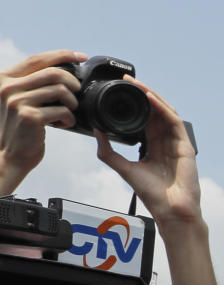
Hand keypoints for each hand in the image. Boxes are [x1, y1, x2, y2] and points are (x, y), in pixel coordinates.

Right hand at [0, 50, 85, 191]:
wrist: (10, 155)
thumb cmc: (21, 128)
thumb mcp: (20, 101)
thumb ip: (33, 85)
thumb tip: (64, 73)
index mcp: (5, 79)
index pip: (37, 59)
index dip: (62, 55)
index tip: (81, 56)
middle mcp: (8, 87)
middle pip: (53, 73)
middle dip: (72, 83)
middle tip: (76, 94)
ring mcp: (17, 101)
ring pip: (60, 90)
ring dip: (72, 102)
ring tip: (69, 112)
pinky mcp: (29, 117)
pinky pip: (62, 111)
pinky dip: (69, 118)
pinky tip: (64, 124)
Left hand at [95, 76, 200, 230]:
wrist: (169, 209)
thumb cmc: (152, 194)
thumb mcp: (124, 168)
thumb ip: (108, 151)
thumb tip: (96, 132)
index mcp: (153, 147)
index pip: (145, 119)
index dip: (134, 104)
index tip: (120, 91)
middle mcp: (165, 142)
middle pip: (155, 111)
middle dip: (142, 94)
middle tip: (126, 80)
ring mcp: (176, 142)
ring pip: (165, 112)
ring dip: (152, 96)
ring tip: (137, 84)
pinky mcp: (185, 145)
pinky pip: (174, 120)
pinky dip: (162, 107)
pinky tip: (150, 97)